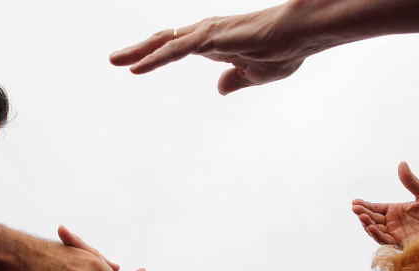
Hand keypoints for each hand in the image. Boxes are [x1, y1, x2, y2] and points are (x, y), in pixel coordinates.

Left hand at [109, 5, 311, 94]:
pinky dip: (154, 59)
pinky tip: (135, 67)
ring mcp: (207, 34)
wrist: (303, 34)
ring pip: (165, 43)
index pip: (178, 48)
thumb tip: (220, 88)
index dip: (157, 55)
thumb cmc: (286, 50)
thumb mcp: (256, 74)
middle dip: (138, 50)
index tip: (137, 65)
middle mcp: (206, 34)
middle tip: (114, 59)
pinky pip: (175, 50)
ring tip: (115, 60)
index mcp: (214, 43)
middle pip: (164, 41)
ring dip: (137, 52)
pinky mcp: (211, 38)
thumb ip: (236, 80)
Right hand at [352, 162, 418, 245]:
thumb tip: (402, 163)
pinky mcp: (400, 243)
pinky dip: (376, 234)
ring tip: (362, 217)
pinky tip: (371, 227)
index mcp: (395, 211)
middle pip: (372, 218)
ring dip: (366, 223)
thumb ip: (411, 182)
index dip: (364, 205)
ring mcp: (395, 233)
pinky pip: (384, 240)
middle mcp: (392, 223)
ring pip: (375, 230)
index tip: (355, 202)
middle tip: (356, 208)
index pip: (375, 208)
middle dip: (362, 214)